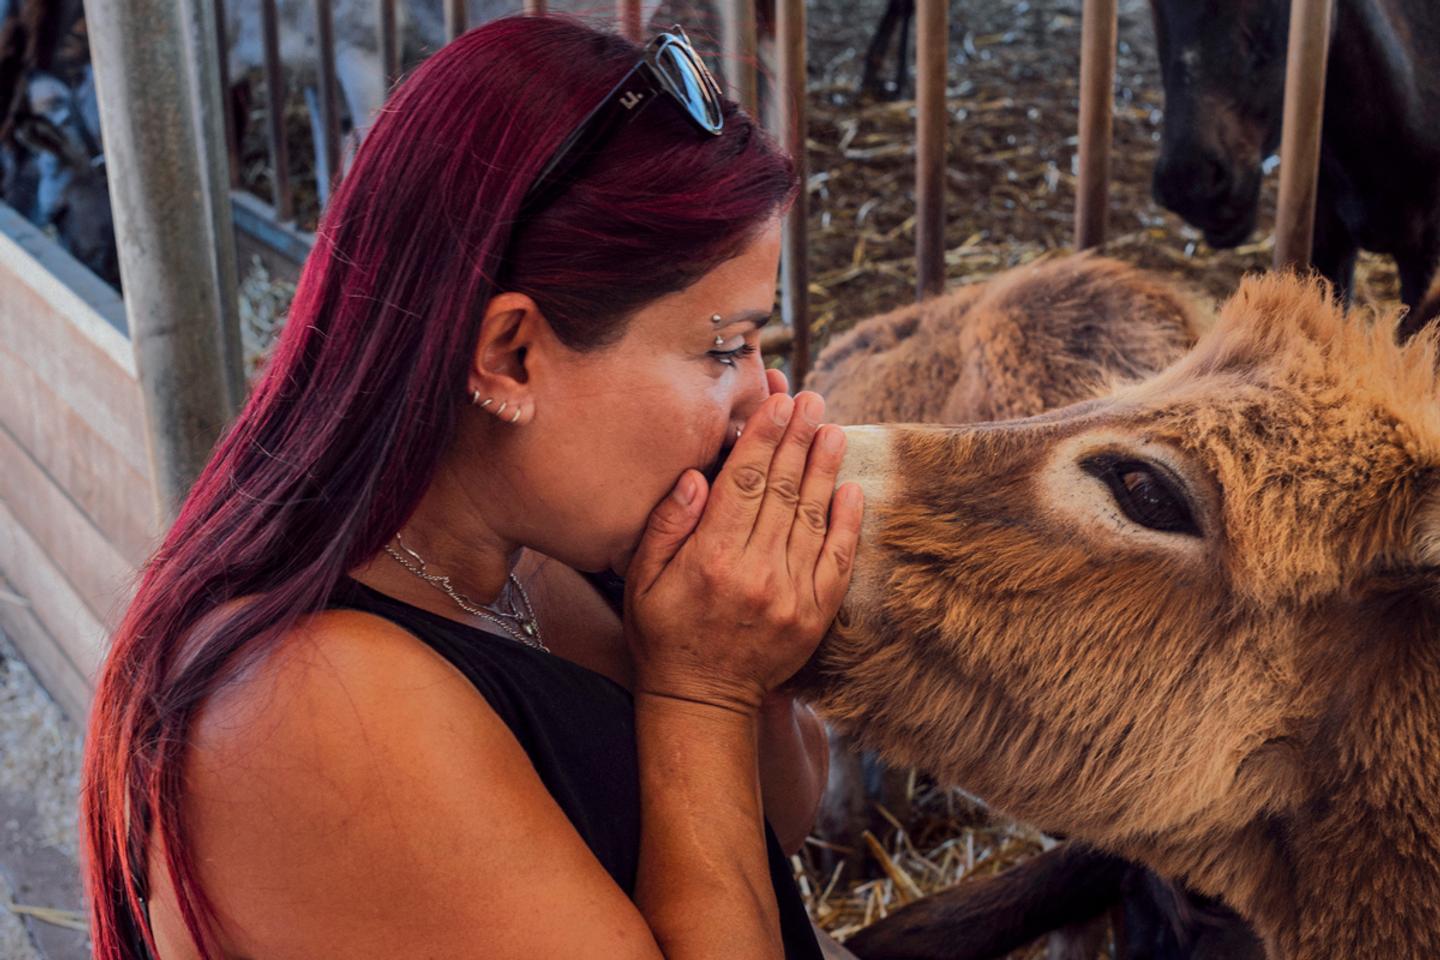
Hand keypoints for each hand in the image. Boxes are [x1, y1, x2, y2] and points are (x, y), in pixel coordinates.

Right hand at [624, 390, 862, 714]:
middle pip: (783, 491)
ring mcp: (792, 594)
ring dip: (825, 469)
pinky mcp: (815, 613)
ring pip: (813, 517)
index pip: (744, 482)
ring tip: (833, 428)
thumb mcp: (642, 580)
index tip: (779, 402)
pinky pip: (837, 559)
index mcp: (712, 559)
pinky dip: (848, 523)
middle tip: (812, 400)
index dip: (764, 438)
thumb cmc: (664, 635)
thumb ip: (667, 526)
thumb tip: (694, 476)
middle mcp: (756, 572)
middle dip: (798, 439)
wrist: (703, 700)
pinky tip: (851, 489)